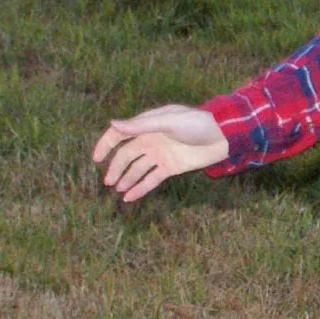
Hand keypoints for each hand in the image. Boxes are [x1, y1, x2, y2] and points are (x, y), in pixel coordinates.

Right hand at [91, 104, 229, 203]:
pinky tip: (129, 197)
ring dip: (126, 179)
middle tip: (108, 182)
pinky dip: (139, 188)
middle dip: (116, 167)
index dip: (106, 145)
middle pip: (126, 155)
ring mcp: (159, 154)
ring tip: (116, 190)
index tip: (96, 158)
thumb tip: (113, 124)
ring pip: (137, 169)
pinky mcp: (170, 167)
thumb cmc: (196, 123)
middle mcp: (150, 139)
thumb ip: (141, 125)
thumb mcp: (168, 121)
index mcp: (147, 124)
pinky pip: (151, 179)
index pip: (120, 134)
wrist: (223, 136)